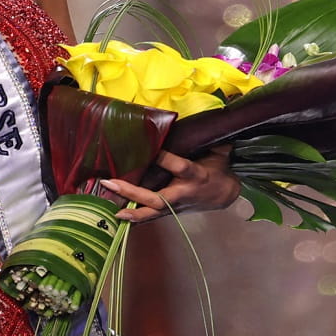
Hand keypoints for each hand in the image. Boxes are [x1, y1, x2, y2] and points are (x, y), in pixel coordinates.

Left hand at [97, 149, 241, 223]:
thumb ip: (207, 137)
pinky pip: (152, 217)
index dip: (165, 159)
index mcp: (196, 175)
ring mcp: (175, 206)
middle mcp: (183, 193)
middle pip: (157, 197)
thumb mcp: (217, 152)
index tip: (151, 150)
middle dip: (133, 193)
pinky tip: (119, 217)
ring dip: (132, 211)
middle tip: (111, 183)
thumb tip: (205, 117)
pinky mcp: (171, 212)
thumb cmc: (217, 169)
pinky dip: (136, 218)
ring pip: (152, 212)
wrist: (224, 195)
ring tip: (113, 209)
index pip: (179, 167)